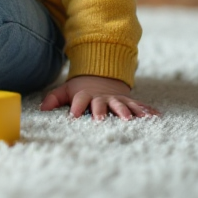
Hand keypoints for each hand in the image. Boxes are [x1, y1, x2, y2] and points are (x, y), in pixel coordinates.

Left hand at [41, 75, 159, 119]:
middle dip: (101, 111)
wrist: (102, 77)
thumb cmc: (81, 89)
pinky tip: (156, 117)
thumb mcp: (65, 90)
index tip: (72, 117)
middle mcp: (102, 97)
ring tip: (131, 120)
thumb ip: (53, 99)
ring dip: (126, 112)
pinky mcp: (128, 101)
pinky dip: (147, 111)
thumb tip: (41, 110)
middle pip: (101, 104)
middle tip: (101, 120)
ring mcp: (117, 99)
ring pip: (122, 105)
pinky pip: (139, 106)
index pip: (79, 101)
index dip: (75, 108)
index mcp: (85, 95)